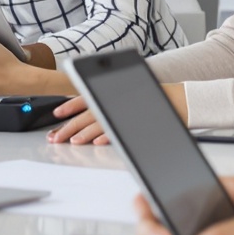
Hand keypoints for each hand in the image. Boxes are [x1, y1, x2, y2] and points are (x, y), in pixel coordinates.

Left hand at [44, 81, 177, 144]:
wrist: (178, 100)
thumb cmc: (152, 98)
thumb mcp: (126, 94)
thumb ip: (109, 99)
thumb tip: (89, 110)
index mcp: (112, 92)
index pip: (86, 98)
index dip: (70, 106)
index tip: (56, 114)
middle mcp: (115, 100)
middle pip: (87, 114)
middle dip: (69, 126)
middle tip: (55, 137)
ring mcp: (125, 112)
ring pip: (99, 123)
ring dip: (84, 133)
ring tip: (72, 141)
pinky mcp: (136, 123)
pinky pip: (118, 130)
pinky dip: (106, 136)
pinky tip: (96, 143)